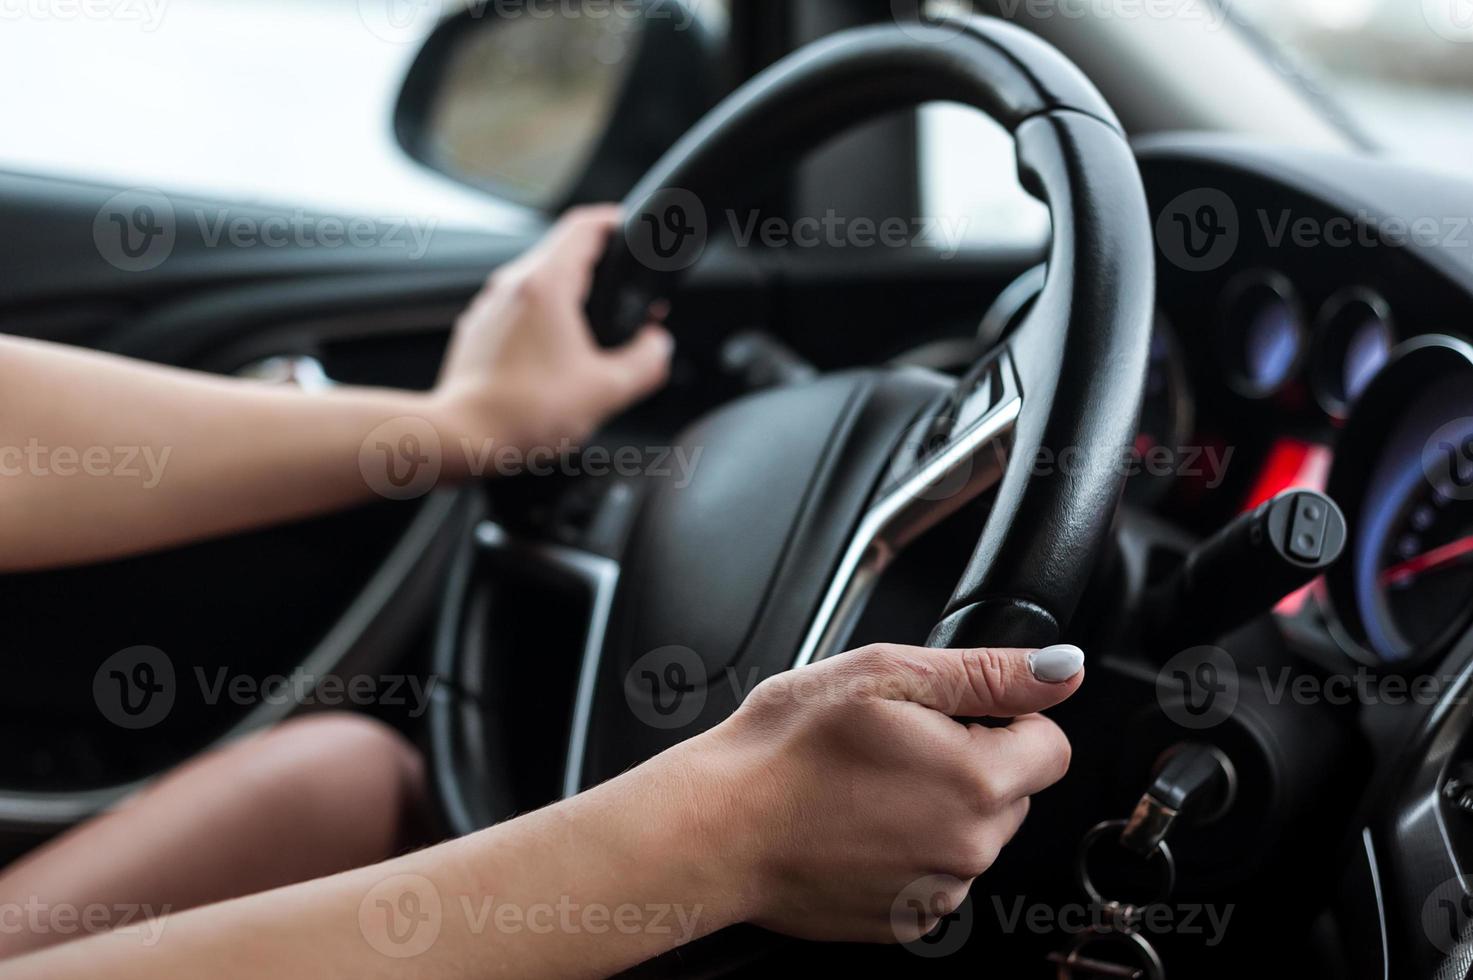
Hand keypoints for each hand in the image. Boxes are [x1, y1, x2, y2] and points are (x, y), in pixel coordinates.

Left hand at [431, 205, 671, 469]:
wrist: (462, 436)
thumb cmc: (523, 412)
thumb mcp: (607, 391)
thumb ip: (646, 362)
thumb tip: (659, 346)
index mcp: (546, 284)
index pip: (585, 225)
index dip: (616, 220)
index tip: (633, 228)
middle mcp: (512, 285)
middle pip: (562, 251)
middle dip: (601, 265)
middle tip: (627, 291)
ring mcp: (490, 306)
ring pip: (539, 280)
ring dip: (571, 293)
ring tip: (596, 325)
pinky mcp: (478, 330)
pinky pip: (518, 308)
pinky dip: (544, 317)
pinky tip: (558, 353)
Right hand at [679, 643, 1082, 942]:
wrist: (715, 828)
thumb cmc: (784, 747)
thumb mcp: (885, 674)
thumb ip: (987, 673)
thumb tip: (1063, 671)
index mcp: (976, 781)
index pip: (1050, 746)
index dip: (1001, 719)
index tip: (944, 717)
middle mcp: (969, 850)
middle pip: (1013, 793)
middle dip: (970, 763)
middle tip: (893, 745)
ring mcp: (937, 895)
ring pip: (973, 836)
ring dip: (939, 809)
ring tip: (865, 787)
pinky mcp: (905, 924)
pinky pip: (936, 877)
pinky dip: (909, 851)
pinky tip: (856, 827)